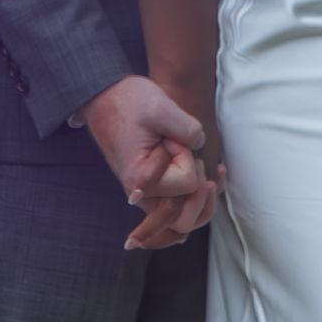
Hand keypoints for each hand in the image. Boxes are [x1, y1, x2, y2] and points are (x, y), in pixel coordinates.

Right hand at [124, 112, 225, 251]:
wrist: (107, 99)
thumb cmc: (130, 103)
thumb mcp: (161, 108)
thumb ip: (189, 130)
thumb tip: (201, 148)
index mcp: (140, 179)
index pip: (187, 184)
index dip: (189, 160)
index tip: (170, 140)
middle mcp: (142, 196)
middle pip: (186, 220)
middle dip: (200, 190)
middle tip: (192, 161)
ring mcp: (148, 196)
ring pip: (185, 222)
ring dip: (203, 201)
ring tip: (207, 173)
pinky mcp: (155, 190)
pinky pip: (181, 211)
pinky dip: (200, 200)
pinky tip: (214, 179)